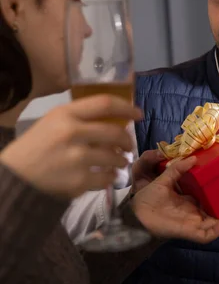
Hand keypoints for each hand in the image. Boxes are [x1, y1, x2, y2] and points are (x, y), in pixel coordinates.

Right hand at [0, 95, 141, 198]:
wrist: (16, 176)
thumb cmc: (37, 146)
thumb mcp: (54, 122)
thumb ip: (81, 118)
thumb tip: (117, 119)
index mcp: (65, 114)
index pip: (105, 103)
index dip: (126, 108)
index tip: (138, 114)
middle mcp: (72, 133)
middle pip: (116, 133)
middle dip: (127, 140)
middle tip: (128, 146)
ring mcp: (77, 158)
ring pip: (115, 157)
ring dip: (121, 160)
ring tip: (119, 161)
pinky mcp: (79, 180)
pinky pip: (108, 177)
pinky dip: (111, 177)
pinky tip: (107, 176)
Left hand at [131, 156, 218, 243]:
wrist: (135, 215)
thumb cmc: (147, 198)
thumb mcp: (164, 179)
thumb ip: (177, 169)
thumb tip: (193, 158)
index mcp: (189, 201)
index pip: (209, 198)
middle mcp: (194, 213)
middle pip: (218, 212)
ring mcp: (194, 223)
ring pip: (218, 223)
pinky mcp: (191, 232)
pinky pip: (210, 232)